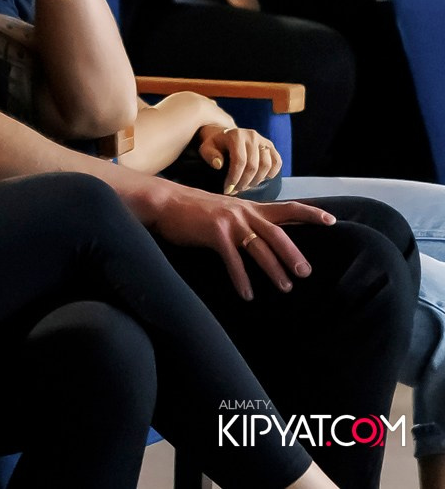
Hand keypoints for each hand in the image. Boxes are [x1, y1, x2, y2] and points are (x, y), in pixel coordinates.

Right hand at [149, 185, 333, 299]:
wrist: (164, 201)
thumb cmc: (194, 209)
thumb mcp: (225, 208)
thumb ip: (245, 219)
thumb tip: (261, 235)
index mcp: (250, 207)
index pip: (288, 208)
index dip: (310, 214)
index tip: (331, 221)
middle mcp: (244, 212)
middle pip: (277, 234)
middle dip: (294, 254)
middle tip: (306, 273)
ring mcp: (230, 222)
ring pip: (259, 248)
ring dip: (274, 270)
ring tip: (285, 287)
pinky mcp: (214, 233)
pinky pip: (233, 260)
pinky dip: (241, 279)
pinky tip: (247, 295)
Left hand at [197, 124, 281, 194]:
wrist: (227, 135)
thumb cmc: (216, 145)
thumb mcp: (207, 148)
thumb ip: (209, 155)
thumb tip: (218, 165)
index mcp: (235, 135)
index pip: (239, 161)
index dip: (234, 178)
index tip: (228, 189)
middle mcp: (251, 136)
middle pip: (253, 166)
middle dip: (244, 182)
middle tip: (236, 190)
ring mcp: (263, 141)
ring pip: (266, 165)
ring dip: (256, 180)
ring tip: (246, 185)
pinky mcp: (271, 146)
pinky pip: (277, 162)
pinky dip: (271, 173)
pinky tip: (260, 179)